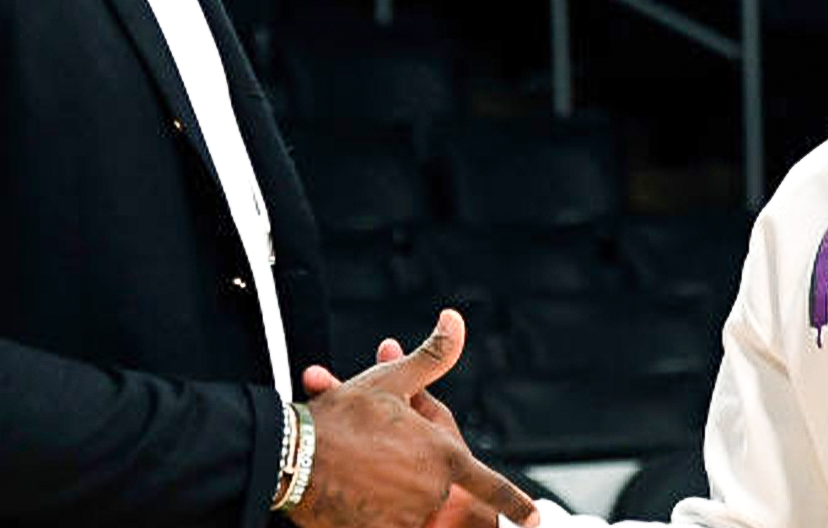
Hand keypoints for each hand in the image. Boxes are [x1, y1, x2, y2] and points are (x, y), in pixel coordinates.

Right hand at [291, 309, 537, 527]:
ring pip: (407, 507)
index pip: (491, 485)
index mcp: (443, 455)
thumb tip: (455, 319)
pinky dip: (372, 514)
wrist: (292, 457)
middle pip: (434, 486)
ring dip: (389, 492)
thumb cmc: (343, 416)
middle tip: (372, 446)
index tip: (535, 520)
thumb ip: (432, 356)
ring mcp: (405, 519)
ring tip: (352, 467)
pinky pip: (384, 524)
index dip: (516, 504)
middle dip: (409, 469)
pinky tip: (348, 495)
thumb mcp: (392, 381)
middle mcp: (431, 492)